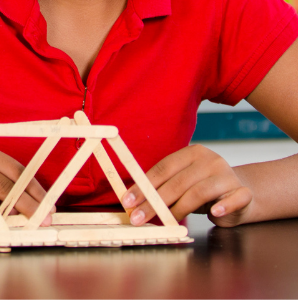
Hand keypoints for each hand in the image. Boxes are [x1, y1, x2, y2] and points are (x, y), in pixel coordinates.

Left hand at [122, 144, 253, 227]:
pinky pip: (233, 200)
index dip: (144, 185)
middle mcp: (210, 160)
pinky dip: (223, 207)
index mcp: (192, 153)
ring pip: (199, 192)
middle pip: (177, 182)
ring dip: (179, 209)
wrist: (241, 195)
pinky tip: (214, 213)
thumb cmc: (204, 190)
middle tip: (139, 217)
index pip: (163, 168)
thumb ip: (164, 187)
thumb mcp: (183, 183)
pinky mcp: (243, 192)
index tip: (129, 200)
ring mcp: (228, 175)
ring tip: (168, 221)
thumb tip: (134, 201)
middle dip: (155, 202)